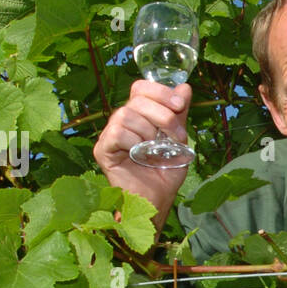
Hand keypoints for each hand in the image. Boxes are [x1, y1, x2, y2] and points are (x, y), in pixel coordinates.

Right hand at [93, 80, 193, 227]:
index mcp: (138, 115)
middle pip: (136, 99)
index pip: (141, 88)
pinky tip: (140, 156)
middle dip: (163, 115)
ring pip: (126, 115)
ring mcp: (110, 135)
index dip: (160, 91)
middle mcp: (122, 121)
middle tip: (176, 135)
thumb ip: (179, 114)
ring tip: (155, 151)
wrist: (158, 200)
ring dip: (148, 133)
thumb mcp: (178, 140)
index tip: (179, 105)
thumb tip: (184, 87)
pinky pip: (116, 133)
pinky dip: (133, 142)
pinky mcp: (102, 150)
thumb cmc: (165, 173)